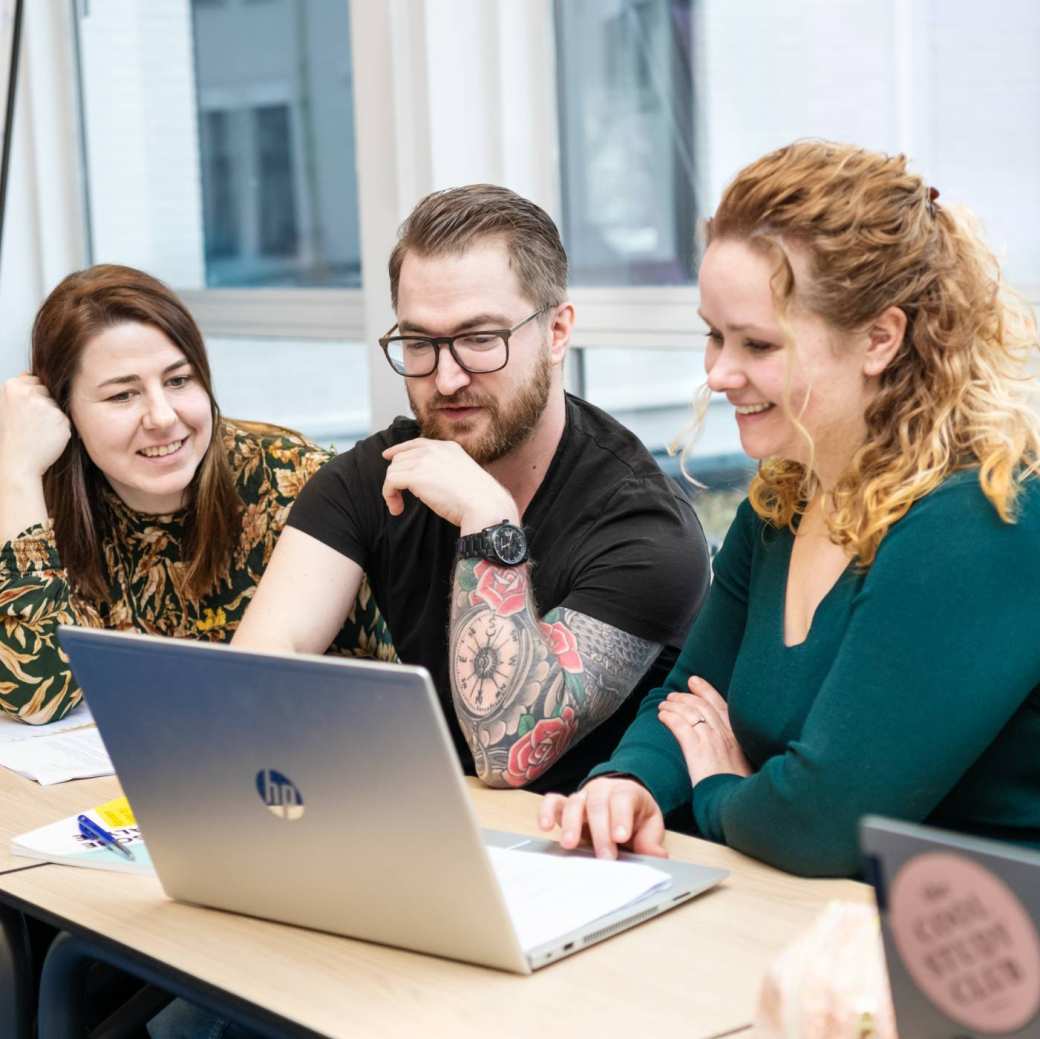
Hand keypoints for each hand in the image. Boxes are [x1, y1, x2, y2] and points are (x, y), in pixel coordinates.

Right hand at [0, 375, 71, 479]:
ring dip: (52, 416)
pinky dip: (60, 427)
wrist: (19, 462)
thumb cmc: (13, 436)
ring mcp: (45, 405)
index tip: (25, 412)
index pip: (34, 380)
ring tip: (38, 430)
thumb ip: (19, 388)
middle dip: (43, 404)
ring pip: (57, 404)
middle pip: (47, 390)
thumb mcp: (6, 406)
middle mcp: (28, 392)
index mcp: (12, 386)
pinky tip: (47, 436)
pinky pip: (66, 418)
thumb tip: (29, 373)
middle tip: (31, 423)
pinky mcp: (61, 419)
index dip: (32, 397)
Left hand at [381, 438, 516, 531]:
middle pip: (400, 459)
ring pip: (392, 471)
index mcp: (449, 448)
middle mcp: (435, 450)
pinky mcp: (416, 476)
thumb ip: (445, 472)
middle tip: (399, 498)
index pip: (416, 443)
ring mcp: (424, 461)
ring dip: (391, 491)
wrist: (484, 505)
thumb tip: (426, 483)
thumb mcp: (463, 476)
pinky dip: (389, 497)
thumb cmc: (478, 500)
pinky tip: (397, 509)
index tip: (388, 456)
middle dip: (395, 478)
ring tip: (398, 507)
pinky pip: (390, 482)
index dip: (399, 449)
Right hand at [537, 777, 667, 859]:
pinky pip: (552, 802)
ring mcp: (581, 797)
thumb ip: (651, 840)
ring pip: (574, 803)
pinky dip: (546, 811)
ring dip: (571, 824)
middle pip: (597, 805)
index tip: (621, 837)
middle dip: (600, 832)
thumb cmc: (634, 815)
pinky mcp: (565, 805)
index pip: (622, 800)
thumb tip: (658, 857)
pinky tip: (544, 826)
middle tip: (604, 857)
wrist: (621, 800)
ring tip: (569, 844)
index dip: (621, 817)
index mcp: (625, 792)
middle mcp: (601, 791)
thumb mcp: (649, 825)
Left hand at [658, 676, 752, 785]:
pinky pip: (680, 726)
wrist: (737, 803)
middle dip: (685, 696)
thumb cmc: (740, 790)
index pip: (720, 706)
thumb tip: (723, 749)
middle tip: (673, 694)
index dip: (705, 691)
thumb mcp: (744, 766)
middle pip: (702, 705)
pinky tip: (662, 716)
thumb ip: (734, 753)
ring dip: (674, 705)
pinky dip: (670, 717)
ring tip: (664, 705)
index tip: (694, 682)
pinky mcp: (698, 749)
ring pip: (690, 712)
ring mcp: (711, 740)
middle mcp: (725, 734)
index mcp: (737, 737)